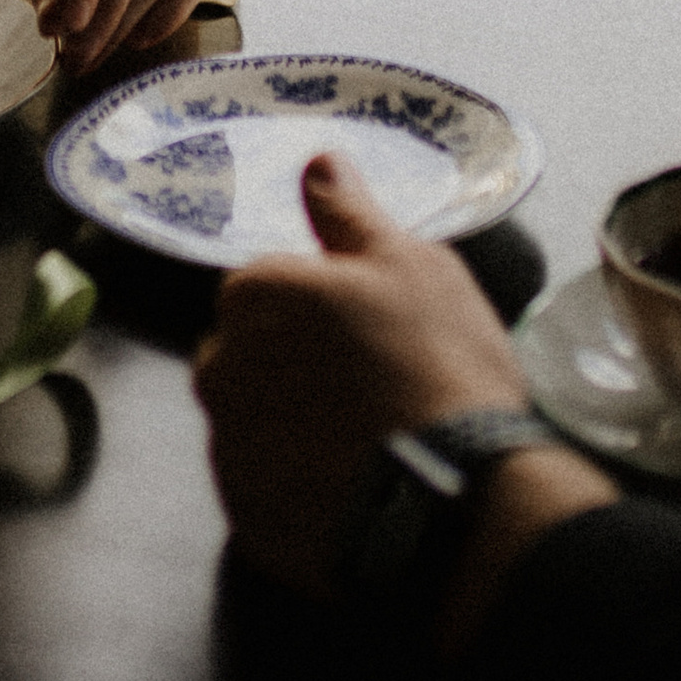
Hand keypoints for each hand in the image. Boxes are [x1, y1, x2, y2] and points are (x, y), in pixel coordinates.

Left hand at [195, 156, 609, 619]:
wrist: (460, 506)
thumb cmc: (439, 366)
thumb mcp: (411, 265)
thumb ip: (348, 213)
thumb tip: (317, 161)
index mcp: (254, 294)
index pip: (267, 286)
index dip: (321, 308)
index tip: (370, 333)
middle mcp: (219, 366)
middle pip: (251, 353)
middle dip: (297, 365)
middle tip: (373, 388)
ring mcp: (228, 449)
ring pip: (255, 422)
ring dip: (294, 427)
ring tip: (371, 446)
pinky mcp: (246, 519)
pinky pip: (265, 489)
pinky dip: (298, 488)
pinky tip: (355, 490)